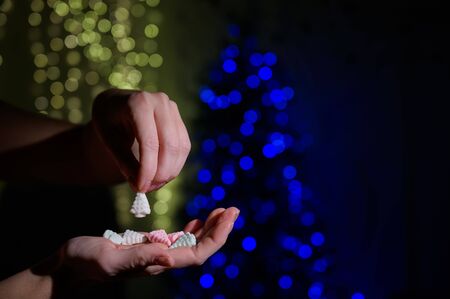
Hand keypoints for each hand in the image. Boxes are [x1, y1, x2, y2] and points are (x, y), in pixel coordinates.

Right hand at [53, 207, 238, 283]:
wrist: (70, 264)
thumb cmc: (85, 261)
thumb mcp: (110, 259)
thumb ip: (139, 258)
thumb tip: (170, 257)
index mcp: (156, 263)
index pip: (197, 254)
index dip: (216, 237)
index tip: (228, 216)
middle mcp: (161, 260)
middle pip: (200, 248)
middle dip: (219, 230)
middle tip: (233, 209)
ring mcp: (155, 253)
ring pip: (192, 243)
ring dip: (209, 228)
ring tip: (222, 211)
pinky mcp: (148, 246)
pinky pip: (178, 239)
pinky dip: (192, 230)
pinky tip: (198, 221)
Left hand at [90, 89, 190, 191]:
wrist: (116, 104)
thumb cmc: (109, 121)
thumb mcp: (109, 141)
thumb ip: (125, 163)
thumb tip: (141, 186)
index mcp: (139, 103)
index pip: (149, 142)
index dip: (147, 169)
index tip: (140, 188)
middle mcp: (160, 102)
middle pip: (169, 145)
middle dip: (160, 172)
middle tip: (148, 189)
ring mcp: (172, 109)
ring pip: (180, 147)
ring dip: (170, 171)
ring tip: (153, 184)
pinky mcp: (179, 119)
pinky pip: (184, 147)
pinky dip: (175, 164)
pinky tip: (162, 175)